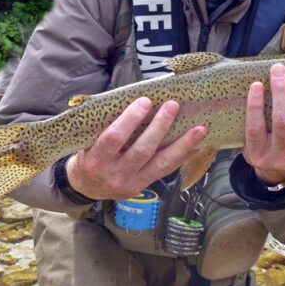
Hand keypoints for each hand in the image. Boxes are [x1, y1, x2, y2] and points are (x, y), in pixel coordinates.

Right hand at [66, 97, 206, 199]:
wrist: (85, 187)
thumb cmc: (88, 154)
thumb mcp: (87, 140)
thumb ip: (107, 124)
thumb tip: (138, 99)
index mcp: (95, 160)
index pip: (113, 138)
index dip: (130, 119)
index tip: (145, 101)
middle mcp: (113, 175)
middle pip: (141, 150)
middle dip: (160, 127)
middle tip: (173, 106)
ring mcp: (130, 184)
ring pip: (160, 163)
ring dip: (182, 145)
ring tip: (199, 129)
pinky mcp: (143, 187)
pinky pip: (166, 171)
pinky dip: (182, 157)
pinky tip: (196, 146)